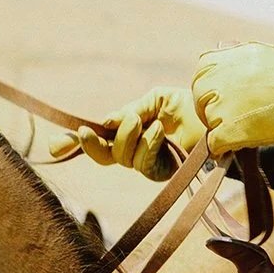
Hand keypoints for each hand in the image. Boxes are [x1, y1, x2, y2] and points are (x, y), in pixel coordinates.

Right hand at [47, 86, 203, 180]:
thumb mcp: (155, 100)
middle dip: (91, 145)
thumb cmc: (190, 105)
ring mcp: (149, 163)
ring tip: (145, 121)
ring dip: (128, 136)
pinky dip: (148, 143)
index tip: (55, 146)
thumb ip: (129, 111)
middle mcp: (137, 150)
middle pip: (102, 156)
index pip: (99, 140)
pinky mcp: (164, 172)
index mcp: (131, 130)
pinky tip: (160, 130)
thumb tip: (104, 123)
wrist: (218, 114)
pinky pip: (143, 162)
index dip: (75, 144)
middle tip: (87, 131)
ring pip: (121, 158)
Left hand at [191, 42, 273, 157]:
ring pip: (208, 122)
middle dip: (211, 109)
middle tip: (230, 118)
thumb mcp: (261, 56)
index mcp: (224, 59)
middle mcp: (218, 79)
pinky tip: (236, 145)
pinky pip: (215, 143)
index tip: (223, 98)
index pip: (201, 75)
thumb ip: (236, 61)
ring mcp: (223, 105)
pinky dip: (223, 147)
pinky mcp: (231, 130)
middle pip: (200, 100)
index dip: (211, 90)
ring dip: (221, 127)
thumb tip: (224, 69)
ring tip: (243, 129)